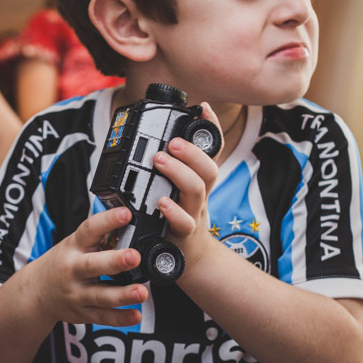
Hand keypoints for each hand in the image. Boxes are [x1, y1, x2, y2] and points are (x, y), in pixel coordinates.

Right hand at [34, 207, 147, 325]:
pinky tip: (135, 315)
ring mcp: (77, 294)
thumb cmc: (62, 263)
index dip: (108, 221)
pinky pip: (103, 316)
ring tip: (141, 292)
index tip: (126, 214)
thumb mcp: (74, 244)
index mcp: (74, 247)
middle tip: (134, 256)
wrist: (36, 292)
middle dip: (114, 261)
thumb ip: (99, 236)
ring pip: (101, 295)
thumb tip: (130, 220)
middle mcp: (73, 270)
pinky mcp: (82, 313)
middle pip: (93, 265)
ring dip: (123, 294)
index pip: (90, 229)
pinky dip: (120, 318)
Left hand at [153, 103, 221, 270]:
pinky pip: (184, 222)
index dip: (211, 129)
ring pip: (197, 190)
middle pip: (209, 169)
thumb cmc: (177, 216)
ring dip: (179, 172)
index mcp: (198, 179)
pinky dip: (173, 211)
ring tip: (159, 160)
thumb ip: (169, 165)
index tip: (203, 107)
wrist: (187, 255)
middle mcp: (200, 194)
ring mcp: (194, 213)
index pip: (211, 150)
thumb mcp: (176, 187)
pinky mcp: (184, 234)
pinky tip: (162, 203)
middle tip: (172, 142)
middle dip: (192, 152)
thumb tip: (152, 135)